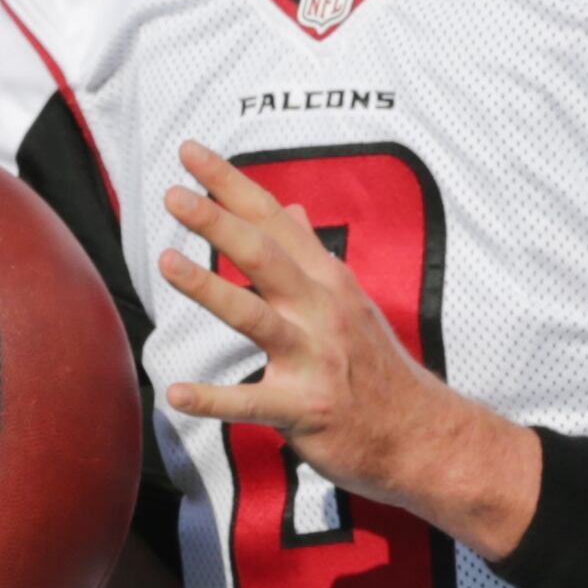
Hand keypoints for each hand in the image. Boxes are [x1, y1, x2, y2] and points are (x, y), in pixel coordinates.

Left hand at [153, 142, 536, 557]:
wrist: (420, 434)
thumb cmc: (375, 367)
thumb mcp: (349, 300)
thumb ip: (312, 254)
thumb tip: (291, 207)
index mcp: (326, 281)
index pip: (274, 220)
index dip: (232, 185)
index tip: (191, 153)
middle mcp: (321, 311)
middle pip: (265, 256)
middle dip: (219, 222)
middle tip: (174, 195)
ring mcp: (314, 359)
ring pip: (256, 317)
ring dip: (210, 288)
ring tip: (167, 262)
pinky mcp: (304, 407)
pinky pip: (251, 403)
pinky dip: (213, 399)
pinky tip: (176, 394)